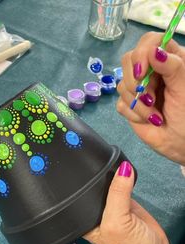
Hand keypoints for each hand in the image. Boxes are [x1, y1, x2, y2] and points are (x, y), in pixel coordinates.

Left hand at [84, 161, 184, 243]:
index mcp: (84, 219)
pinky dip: (124, 178)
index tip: (80, 164)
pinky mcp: (126, 202)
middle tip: (98, 161)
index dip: (81, 182)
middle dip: (96, 176)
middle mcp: (96, 212)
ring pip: (109, 184)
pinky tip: (123, 172)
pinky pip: (123, 185)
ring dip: (111, 176)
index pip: (79, 196)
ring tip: (112, 166)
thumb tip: (123, 170)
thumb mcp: (117, 223)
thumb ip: (118, 195)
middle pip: (93, 187)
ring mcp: (112, 206)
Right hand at [117, 32, 184, 165]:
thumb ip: (172, 66)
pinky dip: (134, 115)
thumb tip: (154, 50)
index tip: (142, 73)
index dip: (141, 54)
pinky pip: (120, 104)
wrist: (182, 145)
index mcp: (169, 60)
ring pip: (122, 85)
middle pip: (128, 61)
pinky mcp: (129, 106)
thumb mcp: (184, 88)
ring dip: (139, 104)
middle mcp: (151, 72)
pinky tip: (148, 120)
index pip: (149, 42)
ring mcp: (138, 89)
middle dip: (137, 84)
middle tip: (152, 99)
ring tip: (155, 115)